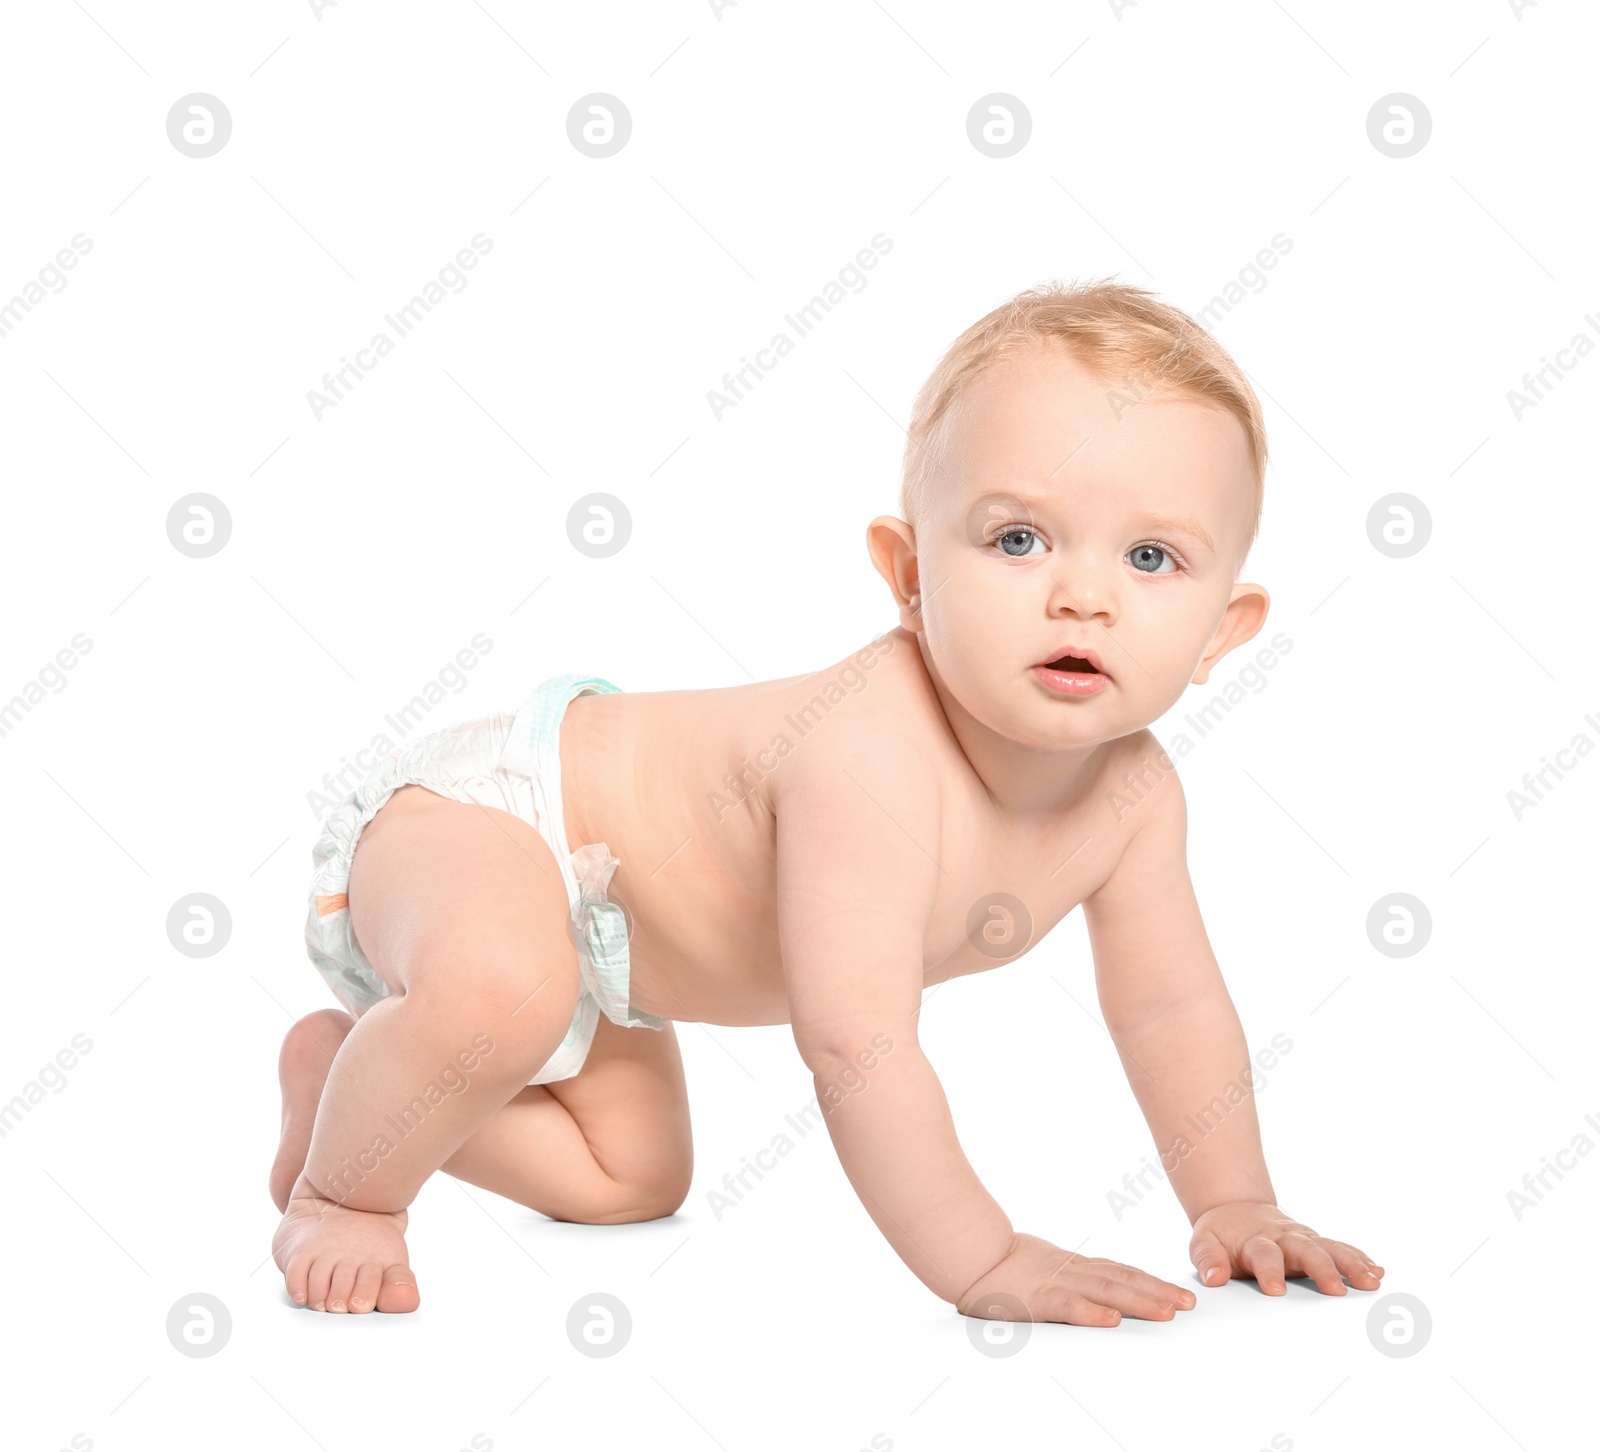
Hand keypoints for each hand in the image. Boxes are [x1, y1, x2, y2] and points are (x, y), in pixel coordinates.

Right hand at [956, 1232, 1196, 1326]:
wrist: (968, 1252)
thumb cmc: (998, 1264)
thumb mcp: (1038, 1268)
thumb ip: (1062, 1278)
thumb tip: (1087, 1292)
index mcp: (1071, 1266)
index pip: (1118, 1272)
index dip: (1149, 1281)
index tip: (1176, 1292)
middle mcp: (1070, 1272)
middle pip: (1122, 1280)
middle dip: (1158, 1292)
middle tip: (1189, 1303)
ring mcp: (1055, 1284)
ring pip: (1105, 1292)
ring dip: (1139, 1302)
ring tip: (1168, 1312)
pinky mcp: (1037, 1299)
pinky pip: (1068, 1308)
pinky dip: (1092, 1314)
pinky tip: (1112, 1322)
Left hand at [1189, 1201, 1383, 1295]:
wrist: (1235, 1209)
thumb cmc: (1222, 1234)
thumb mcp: (1205, 1243)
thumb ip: (1209, 1260)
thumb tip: (1214, 1278)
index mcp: (1255, 1240)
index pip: (1264, 1254)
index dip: (1269, 1271)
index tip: (1275, 1290)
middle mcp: (1284, 1237)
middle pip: (1305, 1249)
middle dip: (1321, 1269)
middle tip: (1336, 1290)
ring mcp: (1303, 1239)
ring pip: (1330, 1248)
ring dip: (1351, 1264)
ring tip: (1371, 1281)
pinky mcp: (1317, 1243)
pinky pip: (1340, 1249)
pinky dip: (1359, 1259)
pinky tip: (1377, 1272)